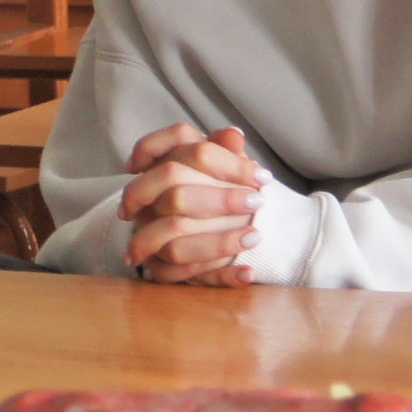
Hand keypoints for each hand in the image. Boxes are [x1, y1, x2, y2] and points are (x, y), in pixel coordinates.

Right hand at [121, 121, 262, 285]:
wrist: (199, 230)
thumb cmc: (209, 192)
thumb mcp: (218, 168)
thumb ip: (224, 151)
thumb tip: (233, 135)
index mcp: (162, 167)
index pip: (187, 154)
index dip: (226, 162)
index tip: (262, 176)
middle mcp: (148, 202)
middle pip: (176, 196)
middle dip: (220, 200)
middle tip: (259, 202)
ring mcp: (149, 236)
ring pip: (175, 243)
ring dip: (219, 243)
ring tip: (255, 237)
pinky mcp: (161, 270)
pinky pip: (186, 277)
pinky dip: (221, 276)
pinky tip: (248, 272)